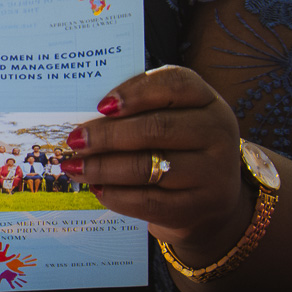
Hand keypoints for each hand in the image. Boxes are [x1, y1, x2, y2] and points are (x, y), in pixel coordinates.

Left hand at [65, 66, 253, 258]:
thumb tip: (84, 121)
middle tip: (74, 141)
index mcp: (208, 101)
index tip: (102, 105)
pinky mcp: (198, 207)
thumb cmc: (178, 146)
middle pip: (155, 128)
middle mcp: (217, 133)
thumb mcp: (172, 119)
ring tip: (75, 167)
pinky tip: (97, 188)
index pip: (176, 84)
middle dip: (106, 135)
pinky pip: (148, 201)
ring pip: (146, 166)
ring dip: (102, 167)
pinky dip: (116, 195)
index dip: (136, 92)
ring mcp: (212, 173)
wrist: (211, 199)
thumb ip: (138, 112)